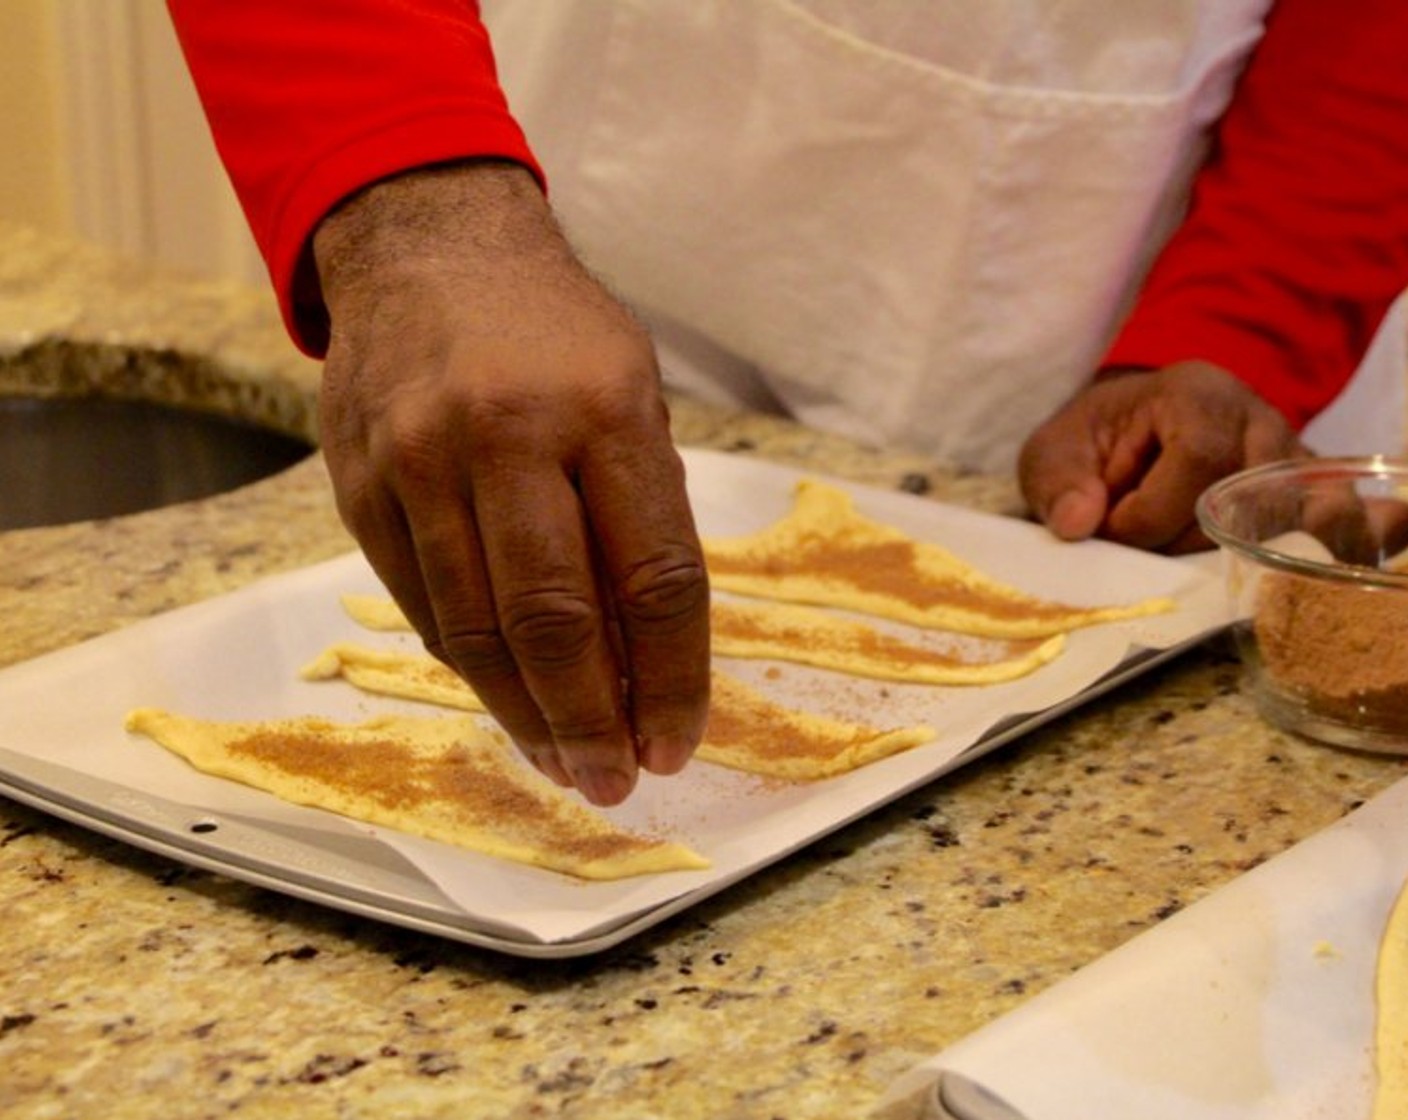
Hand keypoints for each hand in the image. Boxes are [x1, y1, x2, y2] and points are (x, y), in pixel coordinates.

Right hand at [311, 161, 709, 805]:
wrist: (426, 247)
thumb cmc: (555, 334)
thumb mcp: (633, 393)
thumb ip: (640, 513)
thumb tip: (646, 659)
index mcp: (604, 409)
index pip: (653, 576)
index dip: (671, 677)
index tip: (677, 744)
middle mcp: (507, 435)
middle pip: (555, 618)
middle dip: (590, 721)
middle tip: (613, 782)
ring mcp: (421, 462)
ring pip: (475, 630)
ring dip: (525, 715)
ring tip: (563, 763)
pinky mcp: (361, 487)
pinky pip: (420, 607)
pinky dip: (469, 667)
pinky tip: (506, 699)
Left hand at [1018, 361, 1309, 552]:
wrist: (1131, 437)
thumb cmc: (1094, 445)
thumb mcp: (1054, 455)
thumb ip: (1058, 485)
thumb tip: (1078, 523)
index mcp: (1197, 396)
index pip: (1198, 457)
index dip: (1152, 511)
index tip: (1116, 530)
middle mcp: (1260, 421)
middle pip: (1249, 496)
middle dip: (1188, 543)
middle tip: (1150, 549)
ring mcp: (1294, 461)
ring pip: (1293, 522)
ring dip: (1236, 560)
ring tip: (1187, 560)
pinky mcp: (1309, 498)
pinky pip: (1329, 534)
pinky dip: (1294, 563)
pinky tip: (1255, 581)